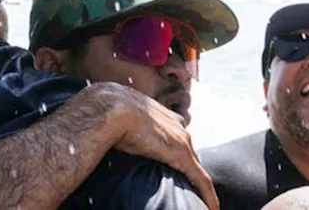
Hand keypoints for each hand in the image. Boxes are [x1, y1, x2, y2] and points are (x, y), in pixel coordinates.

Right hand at [87, 83, 217, 209]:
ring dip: (197, 182)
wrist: (108, 107)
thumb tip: (96, 126)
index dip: (172, 147)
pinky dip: (207, 195)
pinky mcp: (182, 157)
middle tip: (186, 183)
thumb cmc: (104, 108)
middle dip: (188, 165)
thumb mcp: (112, 111)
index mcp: (158, 112)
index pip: (173, 131)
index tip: (170, 159)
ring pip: (196, 166)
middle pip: (189, 149)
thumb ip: (113, 119)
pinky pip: (201, 180)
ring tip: (199, 196)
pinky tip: (212, 207)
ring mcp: (181, 140)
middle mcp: (175, 124)